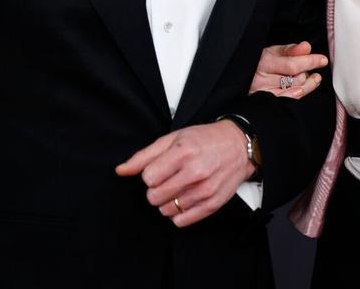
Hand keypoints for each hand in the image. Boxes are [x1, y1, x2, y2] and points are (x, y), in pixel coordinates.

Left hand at [115, 120, 254, 226]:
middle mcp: (195, 172)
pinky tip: (184, 199)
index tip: (161, 168)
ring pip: (166, 210)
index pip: (148, 178)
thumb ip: (144, 156)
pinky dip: (178, 213)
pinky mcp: (213, 204)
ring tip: (179, 187)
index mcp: (183, 152)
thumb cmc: (204, 140)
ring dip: (167, 201)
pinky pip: (182, 221)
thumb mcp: (173, 138)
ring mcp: (205, 190)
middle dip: (156, 189)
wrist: (239, 145)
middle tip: (168, 179)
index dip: (151, 174)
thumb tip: (120, 171)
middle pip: (154, 196)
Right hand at [249, 41, 327, 98]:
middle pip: (295, 79)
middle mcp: (262, 79)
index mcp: (264, 62)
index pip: (292, 65)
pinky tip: (301, 90)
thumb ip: (290, 49)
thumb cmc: (258, 63)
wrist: (242, 78)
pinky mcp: (264, 104)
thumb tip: (306, 47)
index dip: (310, 62)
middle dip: (308, 73)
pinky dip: (297, 95)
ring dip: (307, 85)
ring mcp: (263, 94)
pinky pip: (286, 101)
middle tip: (312, 70)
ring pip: (293, 91)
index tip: (322, 60)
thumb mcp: (272, 51)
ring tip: (313, 79)